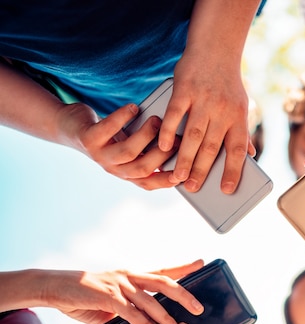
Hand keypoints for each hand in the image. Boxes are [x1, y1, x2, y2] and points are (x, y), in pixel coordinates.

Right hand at [45, 260, 204, 323]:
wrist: (56, 287)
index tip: (201, 263)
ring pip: (150, 301)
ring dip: (166, 318)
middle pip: (164, 283)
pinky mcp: (107, 297)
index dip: (183, 267)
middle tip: (199, 307)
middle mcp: (129, 277)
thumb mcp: (111, 300)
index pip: (163, 270)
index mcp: (132, 275)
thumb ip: (129, 309)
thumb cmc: (84, 295)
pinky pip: (131, 313)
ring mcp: (119, 285)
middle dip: (183, 295)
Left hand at [58, 102, 177, 189]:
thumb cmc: (108, 136)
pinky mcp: (88, 138)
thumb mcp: (130, 147)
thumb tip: (178, 143)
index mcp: (126, 173)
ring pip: (127, 152)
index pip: (149, 183)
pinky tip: (133, 108)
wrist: (70, 128)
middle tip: (175, 137)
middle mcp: (114, 169)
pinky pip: (108, 129)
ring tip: (156, 120)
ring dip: (145, 136)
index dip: (166, 180)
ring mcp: (100, 155)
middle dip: (162, 154)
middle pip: (142, 169)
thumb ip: (148, 150)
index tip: (184, 170)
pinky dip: (122, 117)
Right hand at [157, 51, 253, 193]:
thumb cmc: (228, 83)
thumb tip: (250, 156)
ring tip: (179, 176)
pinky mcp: (184, 89)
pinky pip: (175, 114)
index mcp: (238, 117)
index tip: (226, 189)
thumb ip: (242, 132)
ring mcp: (203, 100)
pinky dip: (169, 131)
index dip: (232, 170)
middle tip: (193, 188)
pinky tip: (162, 146)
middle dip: (202, 170)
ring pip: (193, 135)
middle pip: (211, 146)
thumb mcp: (241, 106)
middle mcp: (223, 110)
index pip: (237, 149)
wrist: (215, 48)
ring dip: (185, 158)